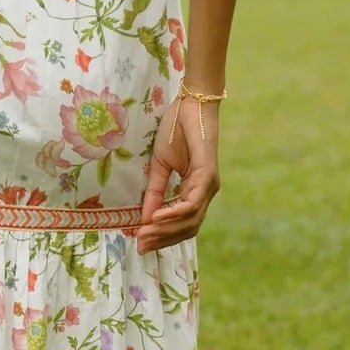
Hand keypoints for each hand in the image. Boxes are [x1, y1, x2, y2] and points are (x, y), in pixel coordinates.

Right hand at [136, 94, 219, 252]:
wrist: (190, 104)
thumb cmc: (176, 130)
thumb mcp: (159, 166)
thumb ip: (155, 192)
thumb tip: (144, 218)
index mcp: (195, 191)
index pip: (182, 224)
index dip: (162, 236)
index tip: (140, 244)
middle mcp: (205, 192)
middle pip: (187, 228)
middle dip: (162, 239)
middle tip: (140, 245)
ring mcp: (209, 185)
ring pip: (191, 220)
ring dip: (166, 230)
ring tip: (145, 233)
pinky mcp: (209, 175)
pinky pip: (193, 203)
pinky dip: (175, 213)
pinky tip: (157, 218)